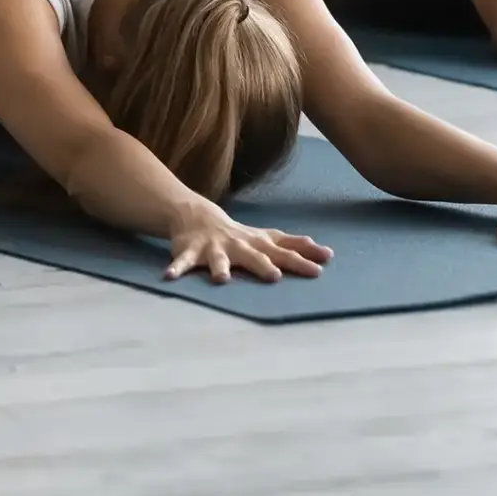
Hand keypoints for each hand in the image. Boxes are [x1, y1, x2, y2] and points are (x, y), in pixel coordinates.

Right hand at [165, 203, 332, 283]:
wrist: (198, 216)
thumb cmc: (239, 234)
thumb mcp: (267, 237)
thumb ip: (293, 246)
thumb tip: (326, 252)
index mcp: (258, 244)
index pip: (285, 251)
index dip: (303, 257)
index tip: (323, 263)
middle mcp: (239, 245)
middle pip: (255, 257)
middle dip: (264, 266)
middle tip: (276, 276)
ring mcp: (215, 248)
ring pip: (218, 260)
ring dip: (221, 268)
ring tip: (222, 279)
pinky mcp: (191, 252)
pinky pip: (182, 262)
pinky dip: (176, 268)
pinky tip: (169, 277)